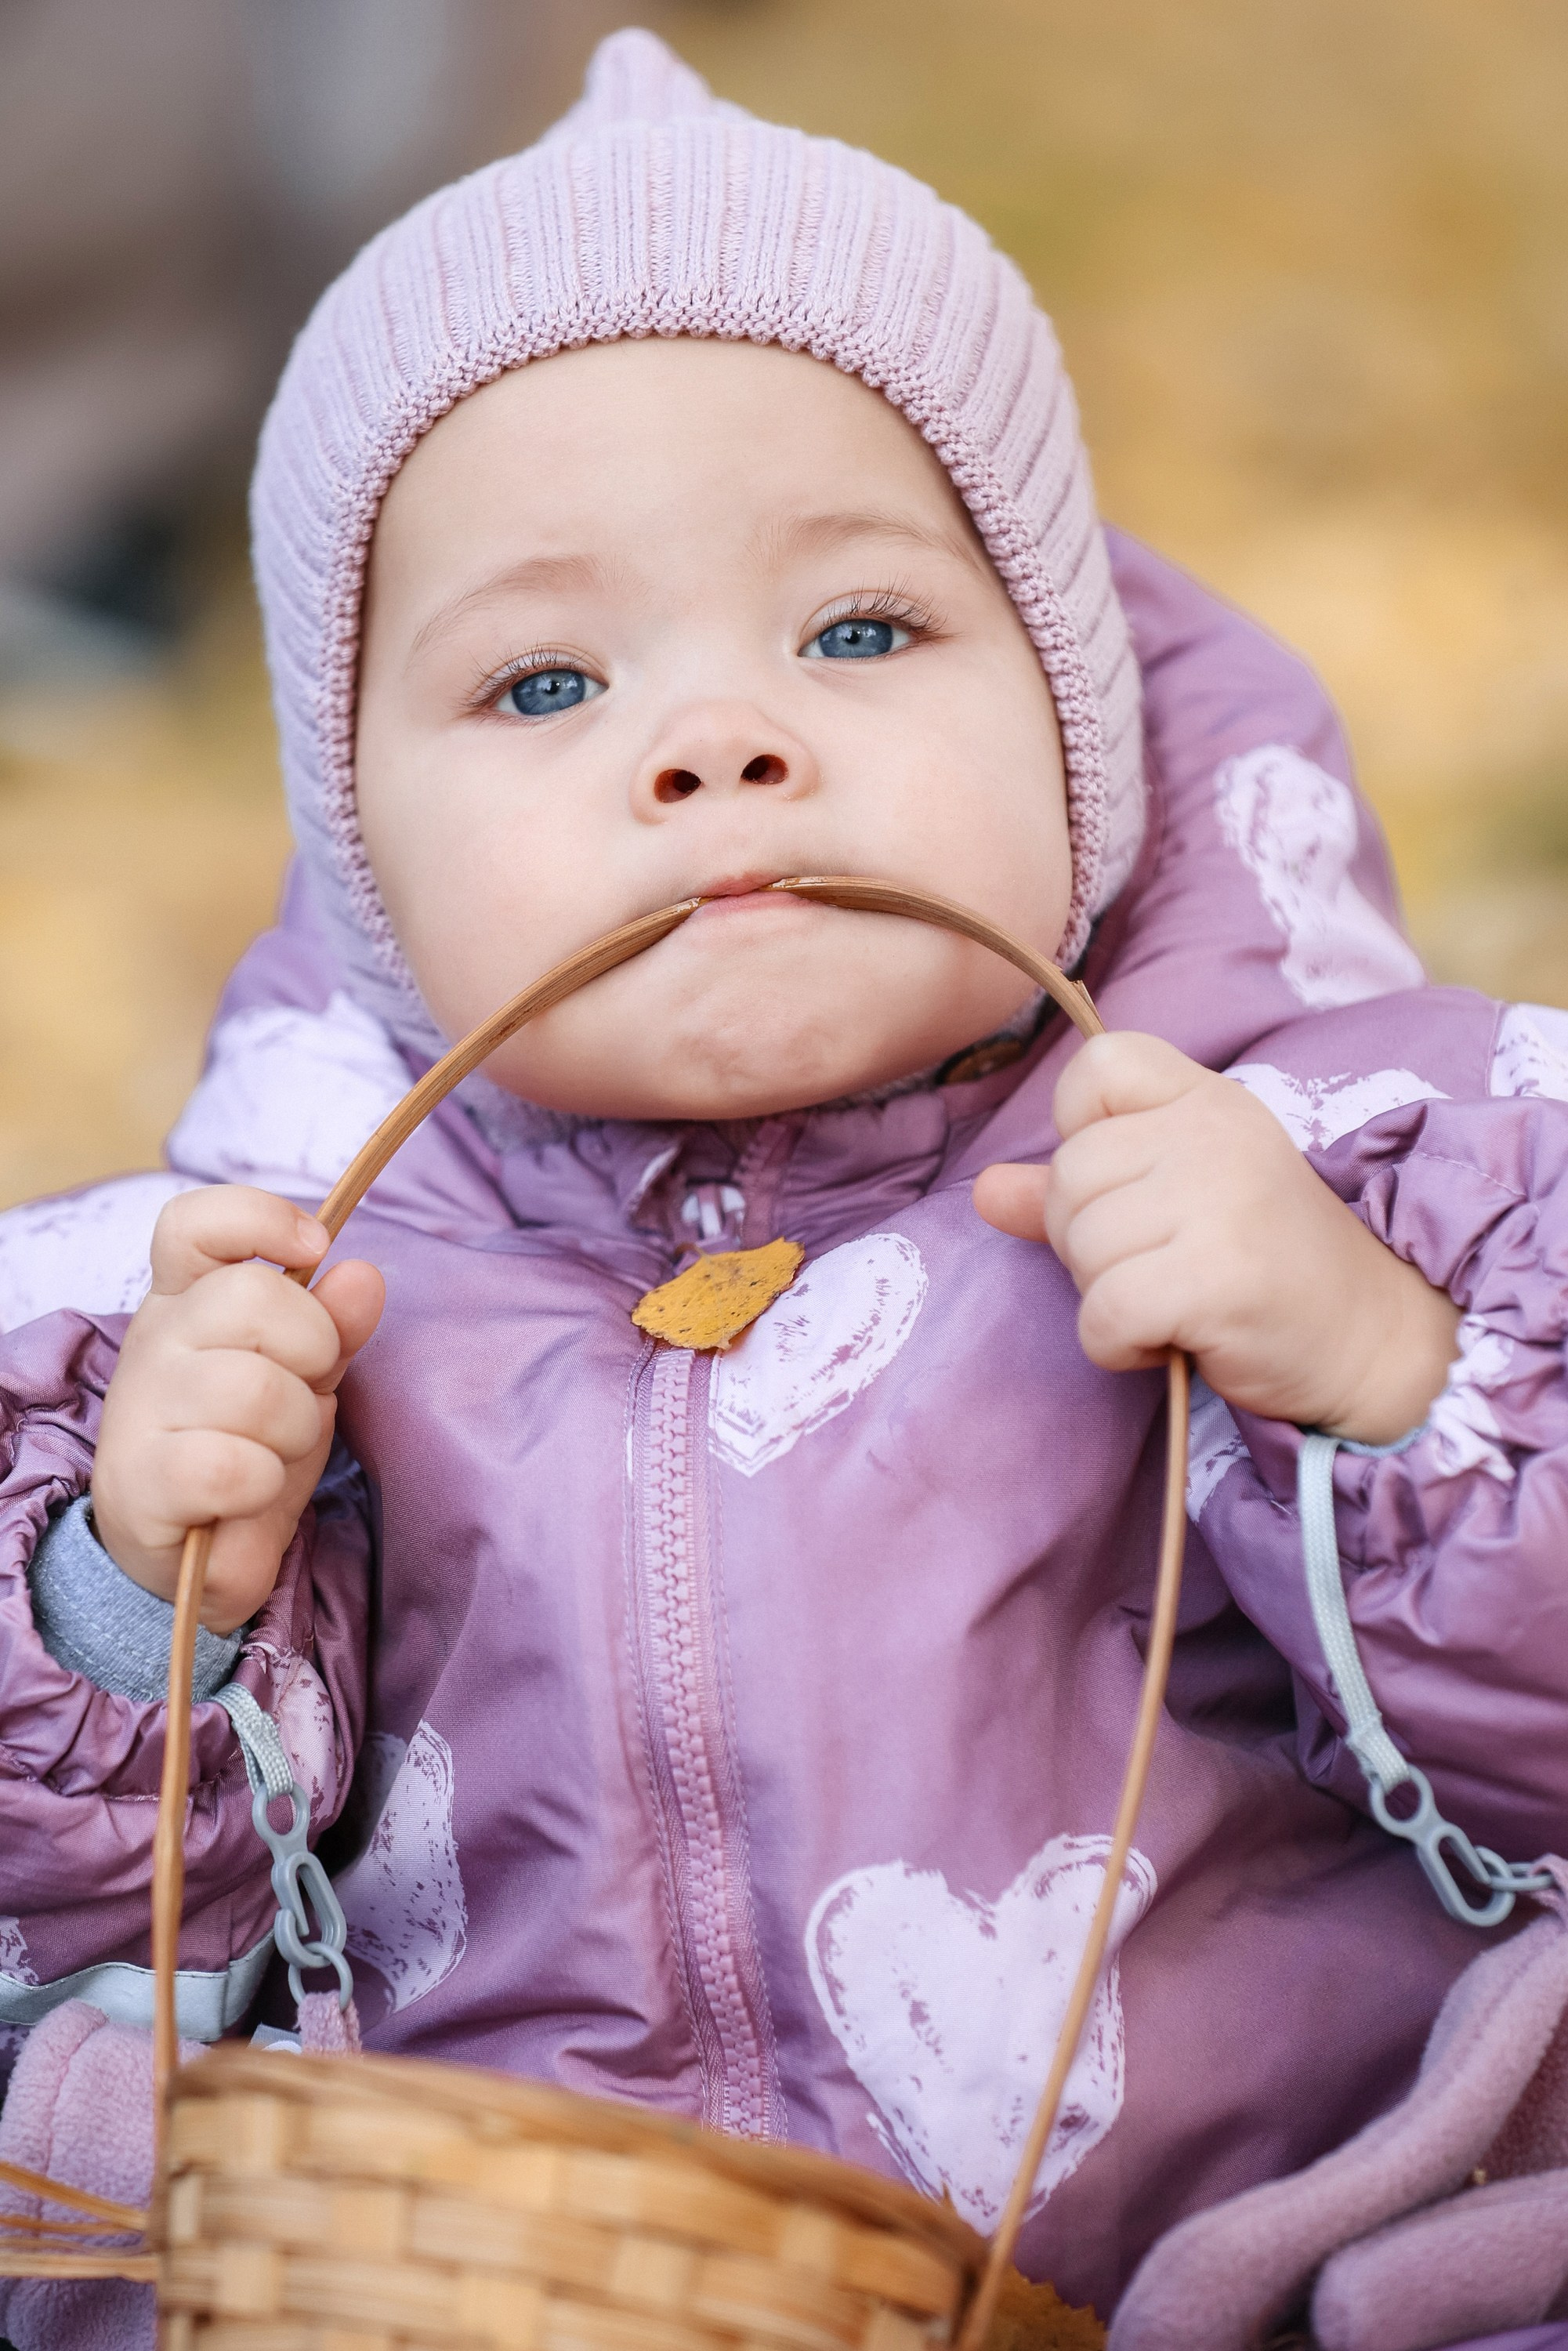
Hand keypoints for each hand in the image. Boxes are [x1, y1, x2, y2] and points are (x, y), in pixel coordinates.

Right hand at [92, 1187, 383, 1632]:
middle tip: (304, 1393)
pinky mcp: (139, 1483)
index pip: (194, 1223)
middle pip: (252, 1297)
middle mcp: (155, 1340)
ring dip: (294, 1431)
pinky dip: (263, 1484)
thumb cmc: (249, 1444)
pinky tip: (249, 1494)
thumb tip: (361, 1275)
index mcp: (188, 1298)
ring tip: (274, 1454)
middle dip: (312, 1349)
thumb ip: (335, 1324)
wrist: (192, 1552)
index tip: (313, 1247)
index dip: (260, 1217)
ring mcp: (140, 1408)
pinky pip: (230, 1466)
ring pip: (255, 1389)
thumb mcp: (305, 1376)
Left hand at [974, 1033, 1459, 1443]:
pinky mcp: (1217, 1279)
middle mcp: (1215, 1134)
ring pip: (1081, 1248)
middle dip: (1089, 1241)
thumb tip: (986, 1190)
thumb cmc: (1265, 1265)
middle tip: (1159, 1267)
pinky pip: (1103, 1314)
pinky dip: (1118, 1345)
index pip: (1096, 1067)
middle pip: (1069, 1175)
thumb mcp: (1177, 1201)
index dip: (1082, 1132)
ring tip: (1174, 1303)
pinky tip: (1171, 1341)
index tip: (1133, 1186)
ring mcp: (1220, 1202)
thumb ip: (1080, 1188)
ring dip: (1107, 1297)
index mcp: (1207, 1100)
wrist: (1373, 1339)